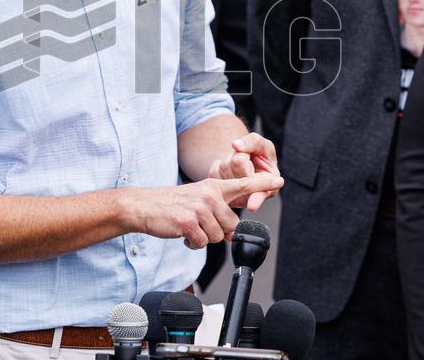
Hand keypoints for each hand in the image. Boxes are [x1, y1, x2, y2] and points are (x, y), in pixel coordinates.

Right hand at [129, 172, 283, 248]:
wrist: (144, 206)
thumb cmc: (172, 204)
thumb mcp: (198, 199)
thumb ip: (219, 210)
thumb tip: (233, 233)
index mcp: (213, 186)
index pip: (243, 184)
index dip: (262, 183)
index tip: (279, 180)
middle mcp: (209, 194)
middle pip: (231, 225)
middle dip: (217, 230)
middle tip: (199, 224)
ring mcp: (199, 208)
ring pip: (217, 236)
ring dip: (203, 238)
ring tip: (189, 227)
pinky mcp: (189, 222)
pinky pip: (202, 243)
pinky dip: (192, 243)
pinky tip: (183, 234)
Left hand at [208, 132, 280, 210]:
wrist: (246, 165)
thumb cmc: (259, 156)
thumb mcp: (264, 146)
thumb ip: (254, 142)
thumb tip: (236, 145)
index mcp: (269, 187)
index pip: (259, 191)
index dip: (256, 199)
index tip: (252, 206)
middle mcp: (252, 197)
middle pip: (237, 162)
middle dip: (241, 154)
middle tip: (247, 159)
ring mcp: (235, 198)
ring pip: (224, 166)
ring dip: (230, 160)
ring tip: (239, 166)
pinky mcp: (220, 194)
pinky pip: (214, 170)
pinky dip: (220, 165)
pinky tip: (229, 171)